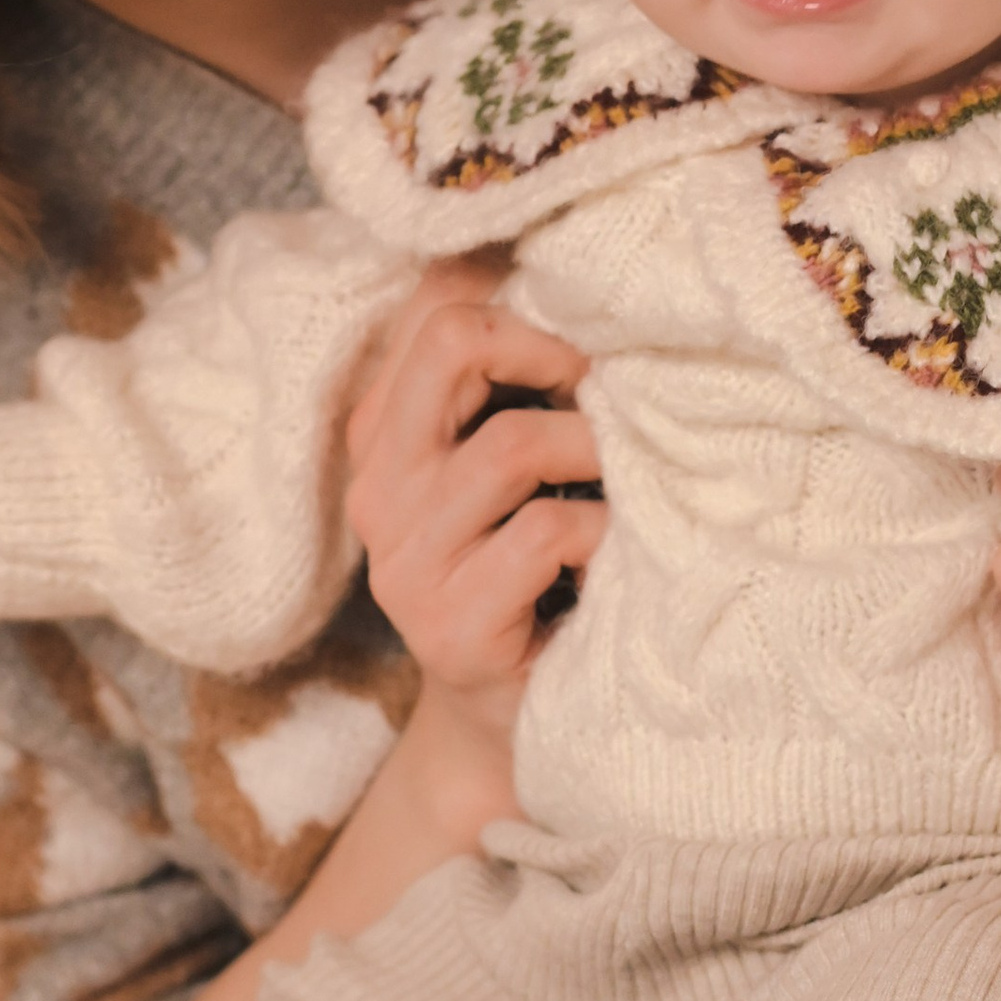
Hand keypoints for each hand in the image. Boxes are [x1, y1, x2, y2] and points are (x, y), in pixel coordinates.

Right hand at [345, 259, 607, 715]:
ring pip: (512, 446)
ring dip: (595, 454)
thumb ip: (511, 389)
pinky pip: (547, 534)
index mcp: (383, 437)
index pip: (430, 308)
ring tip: (622, 484)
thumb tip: (571, 278)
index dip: (520, 304)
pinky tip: (614, 555)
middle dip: (551, 353)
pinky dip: (604, 531)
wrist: (511, 722)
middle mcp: (378, 490)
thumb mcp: (509, 472)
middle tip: (604, 394)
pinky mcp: (449, 625)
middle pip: (452, 343)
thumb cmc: (531, 575)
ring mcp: (405, 562)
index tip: (579, 351)